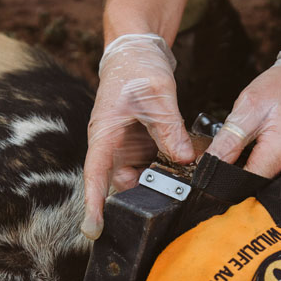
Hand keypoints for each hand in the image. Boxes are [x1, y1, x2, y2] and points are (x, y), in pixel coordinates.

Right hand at [81, 34, 194, 239]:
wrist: (138, 50)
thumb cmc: (136, 68)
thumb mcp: (157, 95)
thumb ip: (169, 128)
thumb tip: (183, 158)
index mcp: (104, 134)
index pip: (95, 175)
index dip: (93, 205)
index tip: (93, 230)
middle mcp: (111, 146)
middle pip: (119, 183)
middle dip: (139, 198)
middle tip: (164, 207)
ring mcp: (126, 147)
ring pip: (139, 177)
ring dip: (158, 184)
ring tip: (182, 185)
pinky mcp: (141, 145)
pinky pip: (152, 165)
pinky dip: (167, 170)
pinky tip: (186, 171)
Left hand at [205, 51, 280, 176]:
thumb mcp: (250, 107)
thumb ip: (230, 139)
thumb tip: (208, 163)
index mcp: (275, 155)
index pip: (239, 185)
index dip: (217, 183)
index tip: (201, 174)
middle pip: (246, 185)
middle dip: (224, 178)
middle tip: (206, 164)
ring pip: (252, 176)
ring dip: (233, 169)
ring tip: (219, 154)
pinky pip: (259, 166)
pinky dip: (244, 160)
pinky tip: (235, 150)